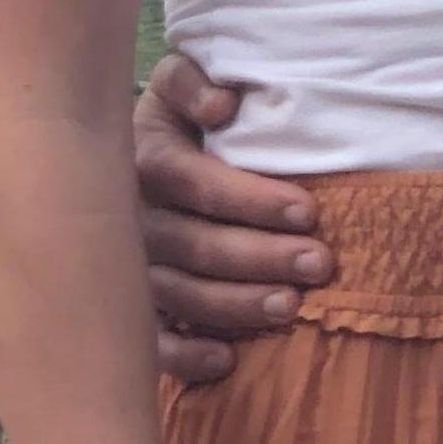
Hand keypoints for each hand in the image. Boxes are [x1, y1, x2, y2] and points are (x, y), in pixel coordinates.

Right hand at [133, 53, 331, 383]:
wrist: (123, 156)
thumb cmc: (179, 120)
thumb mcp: (179, 86)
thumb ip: (193, 82)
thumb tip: (223, 104)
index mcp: (145, 158)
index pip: (197, 183)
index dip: (252, 200)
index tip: (309, 211)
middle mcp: (130, 217)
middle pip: (195, 244)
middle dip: (261, 256)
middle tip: (319, 264)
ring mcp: (125, 267)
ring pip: (177, 293)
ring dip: (235, 304)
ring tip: (289, 307)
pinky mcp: (128, 306)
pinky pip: (149, 340)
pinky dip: (184, 356)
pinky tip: (225, 361)